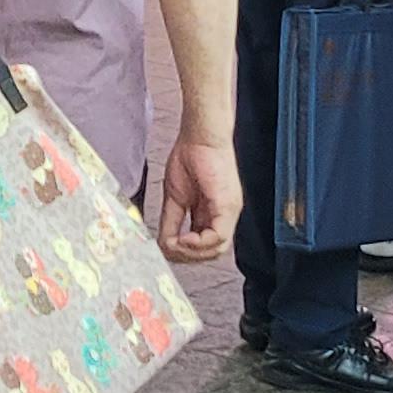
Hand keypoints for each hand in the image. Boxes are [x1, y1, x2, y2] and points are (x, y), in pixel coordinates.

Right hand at [156, 132, 240, 264]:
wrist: (199, 135)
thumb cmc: (189, 156)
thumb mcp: (175, 197)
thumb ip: (172, 221)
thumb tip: (163, 243)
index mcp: (213, 214)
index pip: (205, 246)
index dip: (186, 253)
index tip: (168, 247)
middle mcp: (225, 216)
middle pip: (212, 253)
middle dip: (188, 257)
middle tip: (169, 250)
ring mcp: (229, 212)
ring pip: (217, 249)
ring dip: (192, 252)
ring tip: (175, 243)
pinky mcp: (228, 206)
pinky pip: (217, 237)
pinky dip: (197, 243)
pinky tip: (182, 238)